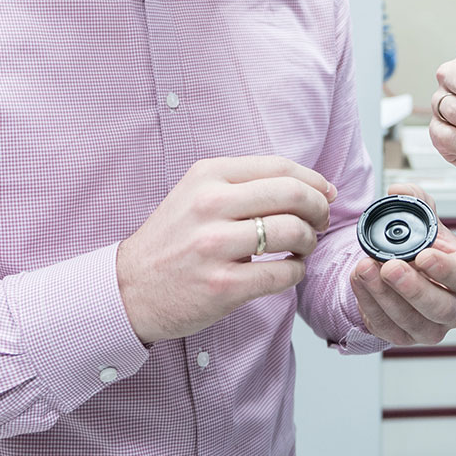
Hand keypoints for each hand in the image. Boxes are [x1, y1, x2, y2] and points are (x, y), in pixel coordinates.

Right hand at [117, 156, 336, 343]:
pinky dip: (296, 272)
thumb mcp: (196, 194)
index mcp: (207, 176)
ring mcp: (215, 246)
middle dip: (319, 209)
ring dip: (310, 242)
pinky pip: (283, 273)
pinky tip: (287, 271)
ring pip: (293, 233)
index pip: (280, 167)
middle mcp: (210, 205)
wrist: (129, 288)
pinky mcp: (223, 285)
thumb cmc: (171, 242)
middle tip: (320, 222)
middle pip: (293, 196)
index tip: (326, 193)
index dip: (313, 180)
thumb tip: (311, 185)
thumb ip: (244, 185)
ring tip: (302, 249)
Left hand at [350, 183, 455, 345]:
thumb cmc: (422, 247)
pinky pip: (387, 329)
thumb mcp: (423, 220)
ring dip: (385, 297)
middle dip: (413, 289)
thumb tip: (398, 191)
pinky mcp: (406, 338)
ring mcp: (432, 328)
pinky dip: (369, 306)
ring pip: (413, 323)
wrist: (404, 272)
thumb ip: (415, 200)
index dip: (448, 270)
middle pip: (442, 309)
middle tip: (389, 266)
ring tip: (364, 268)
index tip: (424, 255)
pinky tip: (358, 281)